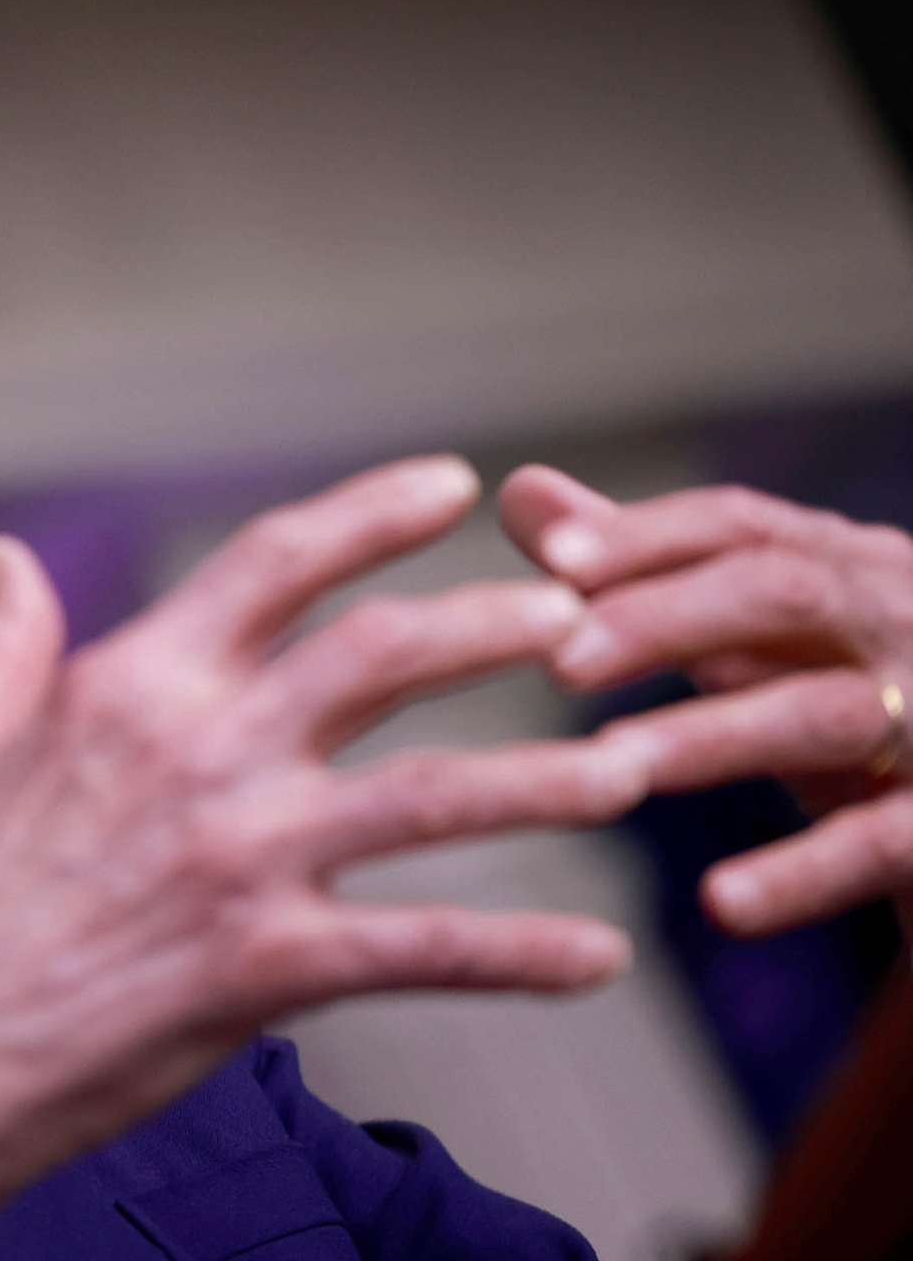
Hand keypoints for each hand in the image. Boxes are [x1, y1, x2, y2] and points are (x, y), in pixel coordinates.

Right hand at [0, 456, 647, 1258]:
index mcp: (126, 685)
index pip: (275, 562)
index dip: (372, 511)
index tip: (450, 484)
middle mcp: (198, 751)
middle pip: (385, 653)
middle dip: (497, 621)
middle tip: (578, 617)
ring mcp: (239, 858)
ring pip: (436, 791)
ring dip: (546, 777)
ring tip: (628, 770)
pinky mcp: (266, 967)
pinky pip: (426, 950)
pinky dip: (523, 955)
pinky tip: (597, 956)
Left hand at [501, 464, 912, 937]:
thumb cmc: (844, 704)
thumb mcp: (750, 637)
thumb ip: (641, 571)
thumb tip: (521, 492)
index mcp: (845, 566)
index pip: (741, 528)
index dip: (646, 538)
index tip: (554, 558)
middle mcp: (900, 622)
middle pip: (784, 593)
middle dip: (667, 619)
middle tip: (560, 662)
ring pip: (826, 713)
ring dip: (712, 735)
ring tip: (611, 763)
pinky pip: (881, 843)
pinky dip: (801, 873)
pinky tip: (720, 904)